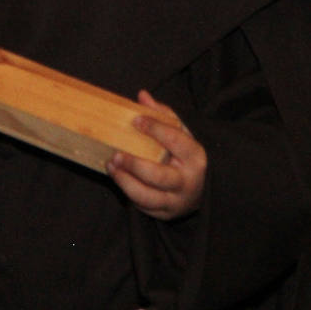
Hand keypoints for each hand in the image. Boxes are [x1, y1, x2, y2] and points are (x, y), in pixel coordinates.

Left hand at [106, 90, 206, 220]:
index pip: (176, 141)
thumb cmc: (184, 155)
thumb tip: (142, 95)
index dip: (155, 129)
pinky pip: (142, 206)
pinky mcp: (164, 214)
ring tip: (111, 165)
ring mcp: (176, 202)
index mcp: (195, 158)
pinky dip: (126, 191)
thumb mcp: (180, 133)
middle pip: (160, 176)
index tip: (135, 120)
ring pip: (147, 197)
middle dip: (135, 165)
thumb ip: (162, 114)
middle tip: (116, 153)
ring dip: (125, 182)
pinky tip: (117, 176)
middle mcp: (188, 183)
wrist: (199, 188)